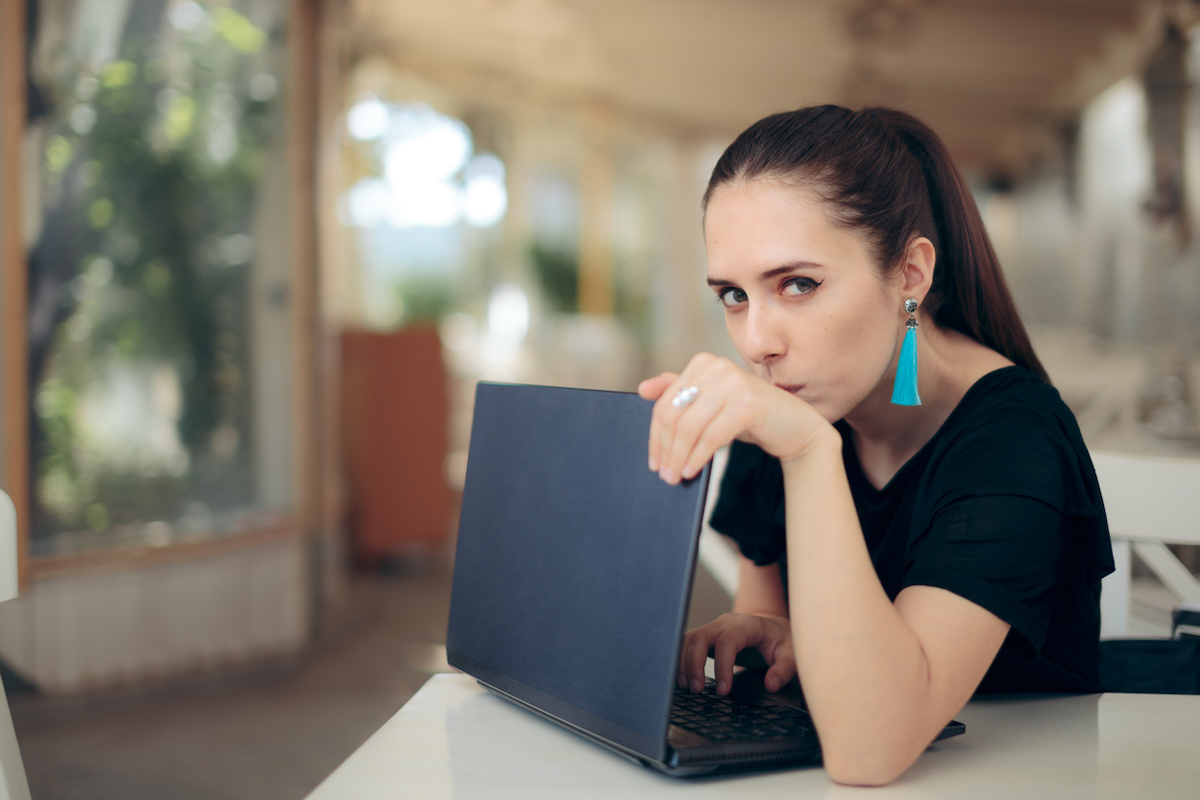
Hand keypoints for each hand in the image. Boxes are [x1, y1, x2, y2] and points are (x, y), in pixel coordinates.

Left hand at [638, 353, 830, 484]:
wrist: (796, 427)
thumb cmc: (749, 417)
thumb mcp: (711, 405)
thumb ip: (681, 393)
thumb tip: (643, 389)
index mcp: (702, 363)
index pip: (665, 402)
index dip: (656, 435)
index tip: (653, 461)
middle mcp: (717, 367)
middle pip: (674, 414)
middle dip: (666, 449)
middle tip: (664, 474)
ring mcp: (733, 382)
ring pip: (689, 427)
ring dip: (679, 457)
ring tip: (676, 477)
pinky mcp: (748, 403)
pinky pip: (711, 436)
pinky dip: (699, 457)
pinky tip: (694, 470)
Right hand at [679, 612, 796, 694]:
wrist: (773, 628)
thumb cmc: (781, 641)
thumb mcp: (791, 654)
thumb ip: (783, 670)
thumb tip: (771, 684)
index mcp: (747, 625)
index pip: (727, 641)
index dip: (722, 666)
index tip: (722, 690)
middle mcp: (726, 623)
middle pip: (701, 636)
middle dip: (694, 663)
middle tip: (697, 690)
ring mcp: (714, 628)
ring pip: (690, 639)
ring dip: (684, 662)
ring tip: (687, 687)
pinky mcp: (707, 636)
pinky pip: (688, 643)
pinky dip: (682, 659)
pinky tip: (683, 678)